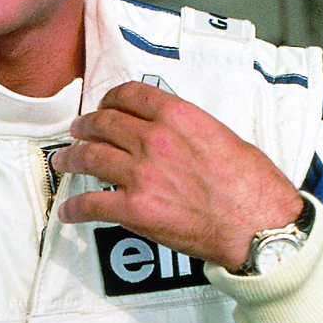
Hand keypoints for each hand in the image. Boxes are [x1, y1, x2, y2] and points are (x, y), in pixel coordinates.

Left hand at [51, 81, 303, 270]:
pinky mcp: (135, 209)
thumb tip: (174, 136)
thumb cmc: (253, 186)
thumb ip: (190, 130)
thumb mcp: (224, 137)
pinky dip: (75, 209)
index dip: (110, 99)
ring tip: (64, 162)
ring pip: (91, 158)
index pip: (130, 95)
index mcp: (178, 116)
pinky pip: (92, 205)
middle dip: (85, 127)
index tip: (104, 106)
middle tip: (77, 132)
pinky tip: (67, 212)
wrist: (258, 226)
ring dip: (72, 159)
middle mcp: (154, 139)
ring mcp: (141, 174)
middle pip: (104, 124)